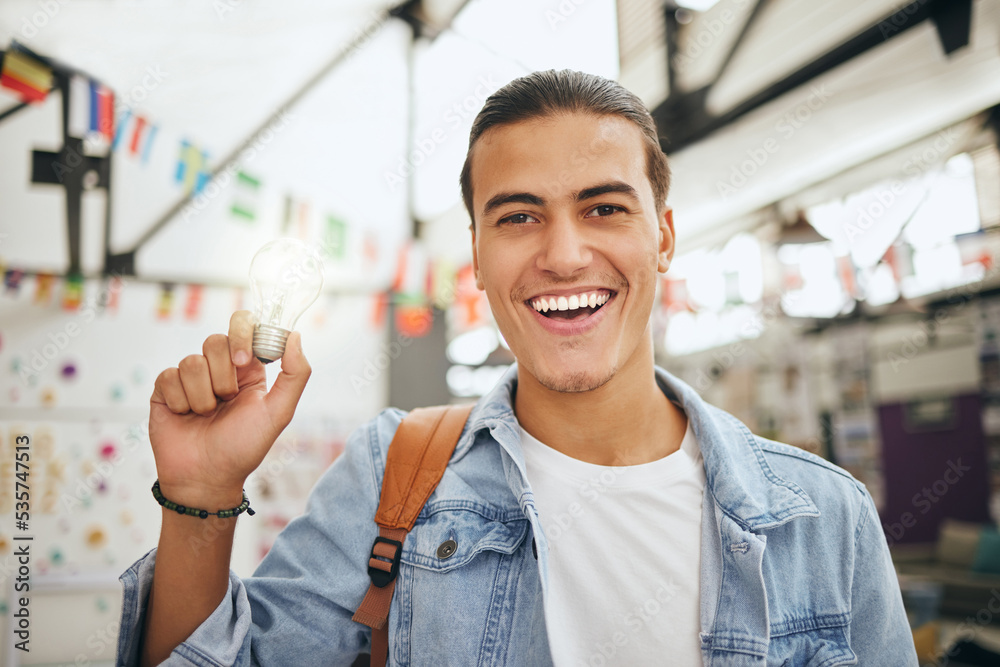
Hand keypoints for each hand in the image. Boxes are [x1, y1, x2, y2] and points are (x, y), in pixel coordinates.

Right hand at [148, 310, 310, 507]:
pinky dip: (182, 402)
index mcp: (248, 368)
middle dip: (223, 375)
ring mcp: (191, 378)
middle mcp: (219, 368)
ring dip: (203, 396)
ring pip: (192, 362)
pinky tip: (186, 417)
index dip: (242, 335)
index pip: (244, 326)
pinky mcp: (165, 389)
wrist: (206, 478)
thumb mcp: (278, 413)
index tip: (244, 361)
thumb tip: (295, 336)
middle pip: (215, 340)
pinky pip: (169, 376)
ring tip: (206, 416)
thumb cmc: (244, 448)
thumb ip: (295, 374)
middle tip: (227, 398)